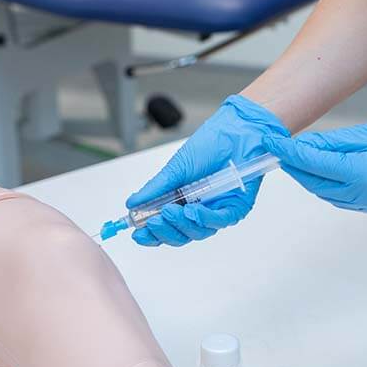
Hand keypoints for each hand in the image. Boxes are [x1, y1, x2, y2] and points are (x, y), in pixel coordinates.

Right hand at [127, 95, 288, 245]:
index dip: (152, 235)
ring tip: (170, 211)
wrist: (235, 130)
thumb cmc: (208, 146)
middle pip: (180, 235)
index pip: (166, 227)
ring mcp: (217, 211)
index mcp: (182, 202)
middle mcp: (199, 210)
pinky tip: (193, 210)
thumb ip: (155, 189)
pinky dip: (204, 218)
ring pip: (198, 232)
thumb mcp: (175, 169)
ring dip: (182, 224)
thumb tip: (132, 203)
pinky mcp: (235, 208)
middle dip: (164, 232)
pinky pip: (219, 221)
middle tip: (153, 222)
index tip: (138, 235)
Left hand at [262, 113, 366, 212]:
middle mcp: (362, 195)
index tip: (270, 143)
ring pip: (322, 191)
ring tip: (292, 156)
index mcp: (363, 174)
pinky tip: (316, 169)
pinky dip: (322, 183)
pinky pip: (335, 196)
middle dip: (292, 165)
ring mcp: (365, 205)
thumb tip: (303, 146)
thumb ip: (334, 144)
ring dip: (305, 175)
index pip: (313, 164)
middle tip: (275, 149)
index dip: (288, 153)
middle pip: (313, 181)